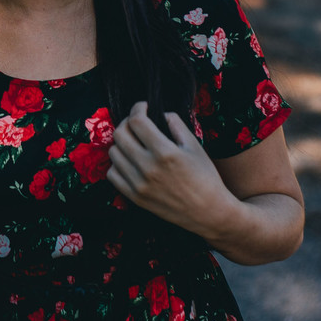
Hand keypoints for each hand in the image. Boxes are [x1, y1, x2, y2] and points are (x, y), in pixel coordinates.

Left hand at [106, 102, 238, 239]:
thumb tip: (160, 113)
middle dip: (127, 123)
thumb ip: (176, 124)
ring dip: (122, 143)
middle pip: (120, 134)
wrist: (208, 212)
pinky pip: (112, 174)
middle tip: (137, 123)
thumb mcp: (195, 146)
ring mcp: (139, 184)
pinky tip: (130, 161)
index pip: (137, 121)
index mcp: (165, 152)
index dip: (138, 108)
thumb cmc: (205, 177)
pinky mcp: (135, 197)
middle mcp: (148, 168)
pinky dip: (118, 164)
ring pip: (114, 153)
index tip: (143, 107)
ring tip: (134, 142)